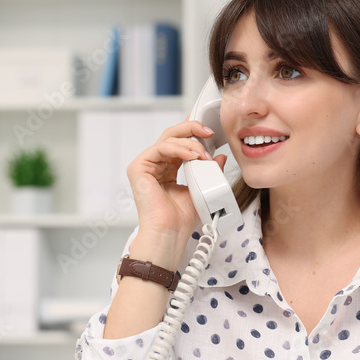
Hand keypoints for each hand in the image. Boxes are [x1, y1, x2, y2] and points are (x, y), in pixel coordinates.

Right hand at [126, 119, 226, 238]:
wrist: (171, 233)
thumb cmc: (182, 218)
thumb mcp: (203, 188)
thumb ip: (210, 171)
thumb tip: (221, 156)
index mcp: (168, 168)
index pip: (180, 142)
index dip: (191, 130)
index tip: (208, 126)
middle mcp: (156, 164)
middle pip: (172, 135)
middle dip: (192, 129)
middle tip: (209, 131)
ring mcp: (146, 165)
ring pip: (168, 139)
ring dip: (190, 143)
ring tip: (204, 154)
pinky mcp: (138, 168)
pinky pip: (161, 148)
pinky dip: (179, 149)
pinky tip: (193, 156)